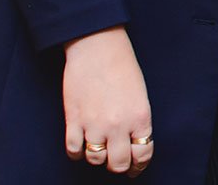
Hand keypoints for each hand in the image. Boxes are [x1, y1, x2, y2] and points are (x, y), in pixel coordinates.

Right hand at [62, 26, 153, 176]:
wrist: (98, 48)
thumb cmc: (122, 66)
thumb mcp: (140, 94)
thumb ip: (137, 120)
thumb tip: (133, 142)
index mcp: (140, 117)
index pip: (143, 154)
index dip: (139, 165)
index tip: (135, 168)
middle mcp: (118, 125)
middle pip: (118, 163)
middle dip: (119, 166)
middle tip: (117, 164)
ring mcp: (94, 124)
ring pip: (95, 160)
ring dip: (98, 158)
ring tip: (99, 149)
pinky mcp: (73, 120)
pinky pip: (73, 150)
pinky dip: (77, 152)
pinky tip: (81, 145)